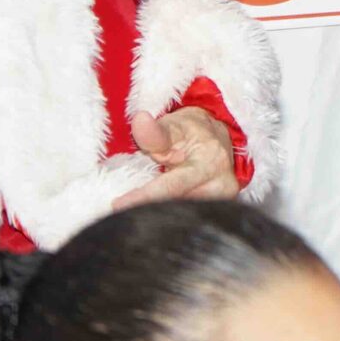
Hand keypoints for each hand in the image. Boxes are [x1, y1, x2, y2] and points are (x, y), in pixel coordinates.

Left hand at [114, 108, 239, 208]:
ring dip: (158, 216)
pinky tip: (154, 216)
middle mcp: (222, 186)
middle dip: (149, 211)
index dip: (144, 197)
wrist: (217, 138)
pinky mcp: (219, 213)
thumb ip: (154, 131)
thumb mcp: (172, 126)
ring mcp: (222, 203)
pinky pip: (188, 220)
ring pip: (184, 218)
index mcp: (211, 162)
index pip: (172, 186)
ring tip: (136, 213)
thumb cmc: (190, 131)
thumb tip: (140, 120)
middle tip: (121, 214)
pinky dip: (168, 219)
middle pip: (178, 208)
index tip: (116, 206)